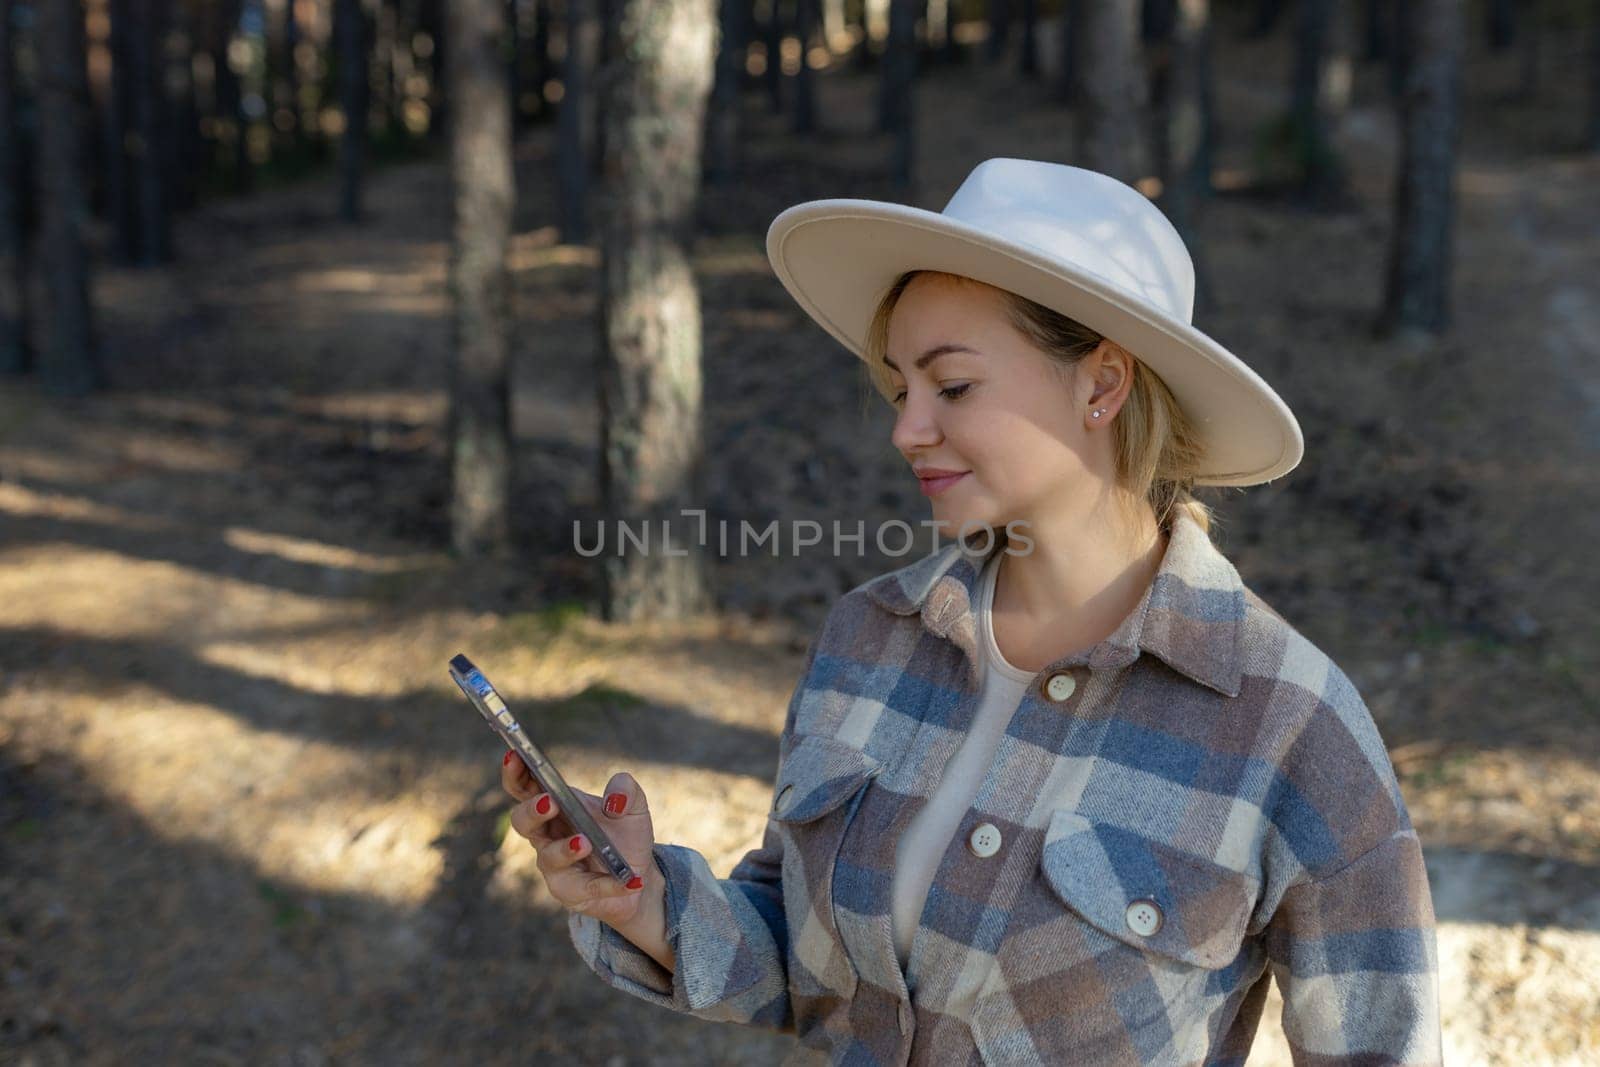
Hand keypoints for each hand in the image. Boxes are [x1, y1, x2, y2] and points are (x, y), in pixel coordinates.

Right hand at [500, 750, 659, 929]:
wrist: (637, 877)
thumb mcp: (634, 808)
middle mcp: (547, 835)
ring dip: (565, 849)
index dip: (515, 773)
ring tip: (585, 842)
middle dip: (532, 811)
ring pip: (548, 858)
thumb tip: (614, 799)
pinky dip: (606, 884)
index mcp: (555, 806)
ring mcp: (554, 866)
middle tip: (550, 802)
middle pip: (522, 821)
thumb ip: (627, 791)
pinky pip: (583, 888)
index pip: (525, 787)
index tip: (515, 755)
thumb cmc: (625, 837)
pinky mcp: (569, 892)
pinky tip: (627, 880)